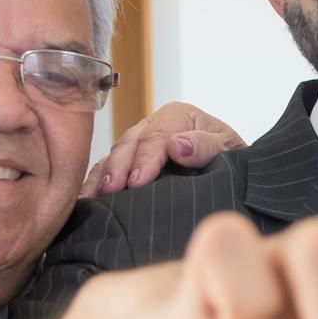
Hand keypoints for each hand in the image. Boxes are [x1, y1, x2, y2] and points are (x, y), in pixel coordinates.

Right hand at [82, 102, 243, 194]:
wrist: (232, 175)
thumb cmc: (230, 160)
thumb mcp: (228, 150)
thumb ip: (206, 146)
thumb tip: (177, 145)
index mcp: (176, 116)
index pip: (155, 136)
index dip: (145, 158)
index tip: (138, 180)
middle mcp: (151, 127)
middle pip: (128, 143)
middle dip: (119, 166)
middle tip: (112, 190)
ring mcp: (136, 147)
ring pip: (113, 157)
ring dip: (102, 178)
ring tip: (92, 198)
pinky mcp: (127, 166)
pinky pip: (106, 172)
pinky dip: (95, 185)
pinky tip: (85, 201)